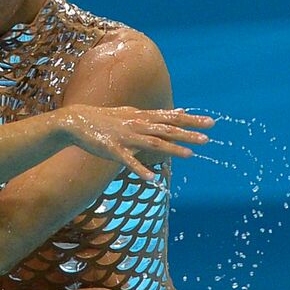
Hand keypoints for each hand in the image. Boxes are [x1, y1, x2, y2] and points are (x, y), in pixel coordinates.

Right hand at [61, 106, 214, 180]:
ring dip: (172, 149)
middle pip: (167, 130)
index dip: (192, 121)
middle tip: (207, 139)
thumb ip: (156, 115)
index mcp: (143, 117)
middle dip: (188, 134)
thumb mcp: (133, 112)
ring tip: (190, 155)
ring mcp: (126, 137)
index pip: (172, 118)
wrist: (78, 120)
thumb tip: (180, 111)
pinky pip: (129, 160)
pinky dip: (140, 169)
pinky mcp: (113, 149)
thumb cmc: (106, 118)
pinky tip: (153, 179)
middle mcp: (138, 125)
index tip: (211, 123)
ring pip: (153, 143)